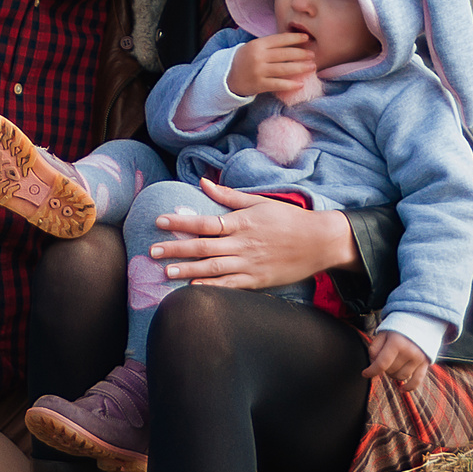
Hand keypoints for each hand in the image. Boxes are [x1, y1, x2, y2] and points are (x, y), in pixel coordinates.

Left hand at [147, 178, 356, 288]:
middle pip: (203, 247)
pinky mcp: (257, 281)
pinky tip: (192, 289)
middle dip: (176, 248)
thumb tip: (203, 182)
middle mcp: (242, 244)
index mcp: (242, 223)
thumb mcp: (259, 202)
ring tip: (166, 272)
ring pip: (212, 268)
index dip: (180, 222)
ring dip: (187, 270)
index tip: (159, 222)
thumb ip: (229, 196)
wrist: (320, 242)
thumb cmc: (289, 219)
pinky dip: (211, 288)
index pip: (205, 222)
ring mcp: (249, 264)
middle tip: (152, 251)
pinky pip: (230, 286)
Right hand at [229, 32, 317, 97]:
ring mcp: (258, 71)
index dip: (295, 38)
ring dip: (300, 67)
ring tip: (312, 67)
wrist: (229, 77)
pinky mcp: (259, 84)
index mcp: (257, 44)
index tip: (307, 38)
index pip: (280, 39)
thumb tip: (295, 41)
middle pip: (284, 54)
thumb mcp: (255, 47)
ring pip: (284, 69)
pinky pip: (278, 84)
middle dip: (301, 54)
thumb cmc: (247, 60)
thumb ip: (271, 44)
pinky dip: (290, 85)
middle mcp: (258, 57)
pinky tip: (301, 84)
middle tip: (313, 55)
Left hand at [364, 330, 429, 393]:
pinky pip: (417, 381)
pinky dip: (409, 387)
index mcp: (397, 343)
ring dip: (393, 375)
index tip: (364, 373)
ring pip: (401, 377)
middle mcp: (409, 351)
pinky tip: (402, 389)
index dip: (371, 371)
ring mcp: (419, 358)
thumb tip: (373, 365)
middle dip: (383, 368)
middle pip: (390, 371)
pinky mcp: (426, 363)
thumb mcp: (383, 333)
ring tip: (392, 365)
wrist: (420, 321)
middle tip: (383, 359)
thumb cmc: (398, 328)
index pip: (382, 364)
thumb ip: (375, 348)